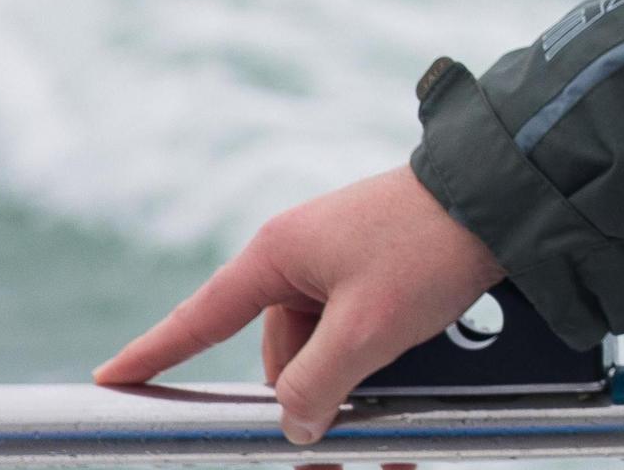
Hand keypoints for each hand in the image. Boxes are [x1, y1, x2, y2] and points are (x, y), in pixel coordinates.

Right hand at [94, 165, 506, 445]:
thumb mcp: (366, 328)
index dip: (154, 353)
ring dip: (355, 378)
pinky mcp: (385, 266)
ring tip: (401, 390)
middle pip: (281, 351)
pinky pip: (364, 327)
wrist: (511, 195)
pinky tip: (420, 369)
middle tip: (338, 428)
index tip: (111, 378)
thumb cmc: (432, 245)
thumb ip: (315, 383)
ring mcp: (346, 259)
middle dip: (311, 392)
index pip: (200, 317)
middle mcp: (303, 254)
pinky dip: (381, 355)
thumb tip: (292, 422)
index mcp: (278, 255)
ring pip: (328, 346)